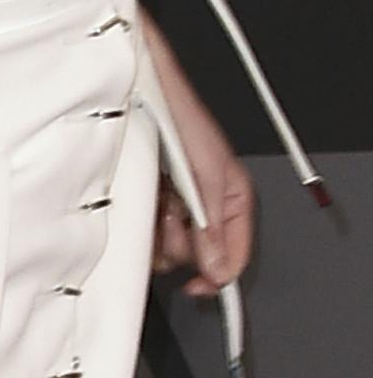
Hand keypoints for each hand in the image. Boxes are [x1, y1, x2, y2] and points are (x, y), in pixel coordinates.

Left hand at [152, 67, 252, 297]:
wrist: (142, 90)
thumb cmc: (180, 117)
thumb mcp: (205, 176)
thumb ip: (212, 226)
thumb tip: (217, 268)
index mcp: (232, 198)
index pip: (234, 253)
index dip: (217, 274)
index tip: (197, 287)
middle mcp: (206, 201)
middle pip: (197, 252)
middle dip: (181, 242)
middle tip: (171, 219)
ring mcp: (178, 198)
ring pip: (169, 241)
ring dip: (159, 229)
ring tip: (156, 201)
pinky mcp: (153, 191)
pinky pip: (147, 222)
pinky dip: (143, 215)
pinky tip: (142, 196)